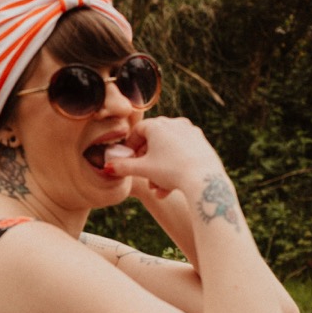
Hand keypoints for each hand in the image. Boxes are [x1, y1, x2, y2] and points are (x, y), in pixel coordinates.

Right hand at [104, 116, 227, 198]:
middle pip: (154, 141)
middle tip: (141, 173)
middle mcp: (175, 124)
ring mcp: (191, 133)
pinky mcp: (202, 143)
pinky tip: (169, 188)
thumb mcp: (142, 170)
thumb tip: (107, 167)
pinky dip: (173, 167)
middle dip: (145, 161)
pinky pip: (182, 153)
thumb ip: (122, 167)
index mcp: (158, 125)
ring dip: (159, 169)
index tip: (128, 158)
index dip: (130, 146)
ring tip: (156, 188)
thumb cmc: (171, 171)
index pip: (138, 131)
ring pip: (168, 150)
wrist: (204, 180)